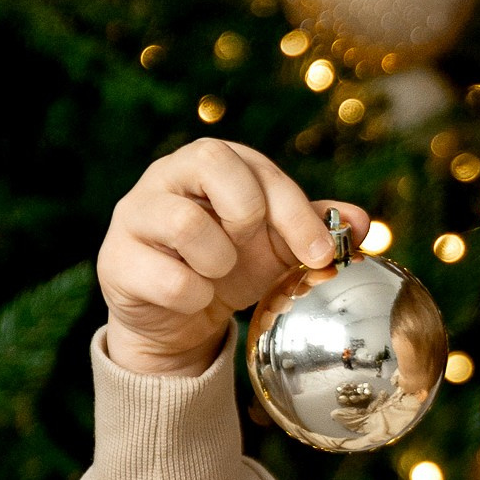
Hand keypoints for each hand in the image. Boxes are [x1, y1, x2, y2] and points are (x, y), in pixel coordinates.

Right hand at [98, 140, 363, 377]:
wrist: (177, 320)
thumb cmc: (229, 267)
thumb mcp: (276, 246)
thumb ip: (316, 228)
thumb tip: (364, 222)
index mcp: (210, 163)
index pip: (255, 166)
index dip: (294, 210)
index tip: (320, 254)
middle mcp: (166, 177)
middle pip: (210, 159)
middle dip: (247, 212)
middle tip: (252, 249)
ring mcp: (134, 216)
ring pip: (185, 222)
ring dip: (218, 261)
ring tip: (217, 275)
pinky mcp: (116, 261)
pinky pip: (166, 279)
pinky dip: (193, 298)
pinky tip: (193, 299)